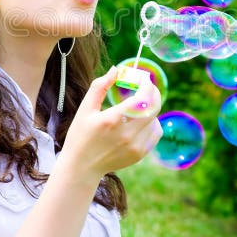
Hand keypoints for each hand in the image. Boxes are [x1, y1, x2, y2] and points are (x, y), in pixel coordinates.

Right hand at [60, 66, 162, 183]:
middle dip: (153, 93)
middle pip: (153, 108)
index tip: (144, 78)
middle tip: (147, 87)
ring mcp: (135, 146)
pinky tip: (139, 121)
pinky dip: (151, 123)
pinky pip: (155, 133)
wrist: (82, 167)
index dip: (147, 85)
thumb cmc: (81, 135)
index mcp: (112, 120)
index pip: (141, 98)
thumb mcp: (85, 109)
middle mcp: (126, 134)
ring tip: (137, 107)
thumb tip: (116, 70)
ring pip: (155, 119)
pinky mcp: (139, 154)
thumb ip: (100, 86)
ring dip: (150, 108)